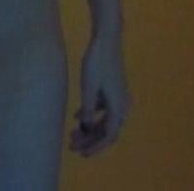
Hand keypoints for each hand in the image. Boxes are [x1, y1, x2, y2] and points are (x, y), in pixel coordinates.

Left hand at [70, 36, 129, 156]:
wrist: (106, 39)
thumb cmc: (96, 62)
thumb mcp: (88, 88)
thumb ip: (87, 110)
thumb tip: (85, 129)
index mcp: (118, 107)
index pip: (109, 136)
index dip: (95, 147)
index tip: (81, 154)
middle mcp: (122, 104)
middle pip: (107, 130)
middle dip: (90, 140)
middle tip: (71, 146)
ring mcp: (118, 96)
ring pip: (104, 120)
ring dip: (89, 129)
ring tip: (72, 134)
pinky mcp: (112, 89)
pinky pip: (103, 108)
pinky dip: (91, 115)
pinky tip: (75, 117)